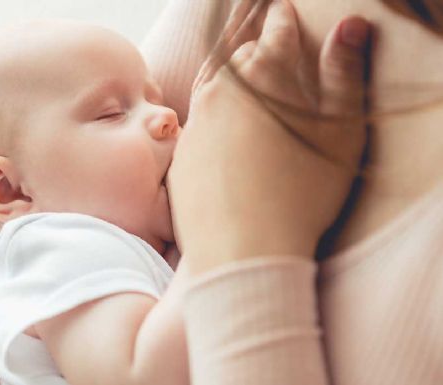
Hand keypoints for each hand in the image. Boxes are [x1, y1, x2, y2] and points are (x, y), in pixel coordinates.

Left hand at [167, 0, 371, 272]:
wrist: (241, 250)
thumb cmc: (302, 195)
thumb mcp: (341, 135)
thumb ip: (344, 76)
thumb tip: (350, 27)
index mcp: (266, 77)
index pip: (277, 33)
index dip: (285, 21)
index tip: (285, 13)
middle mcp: (222, 91)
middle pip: (241, 57)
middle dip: (258, 49)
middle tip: (268, 47)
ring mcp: (196, 122)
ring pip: (213, 84)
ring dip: (230, 76)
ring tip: (242, 77)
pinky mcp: (181, 152)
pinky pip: (197, 121)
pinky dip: (211, 115)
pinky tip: (221, 126)